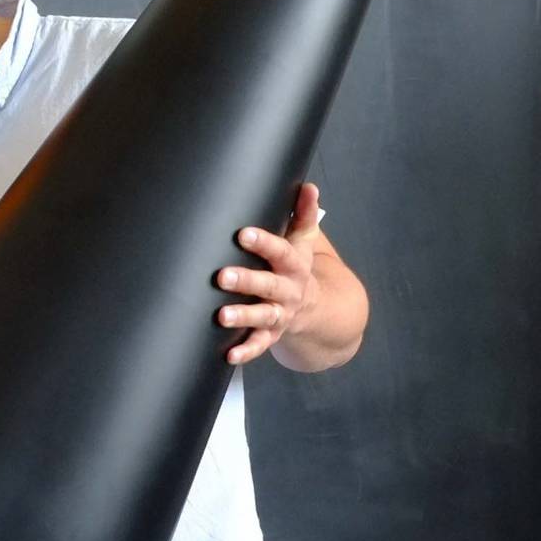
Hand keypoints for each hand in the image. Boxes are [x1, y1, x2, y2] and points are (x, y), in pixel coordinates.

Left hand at [216, 184, 321, 366]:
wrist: (319, 309)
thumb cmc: (299, 269)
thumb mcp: (304, 242)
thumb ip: (303, 215)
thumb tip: (308, 186)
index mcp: (295, 266)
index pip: (281, 251)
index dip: (263, 243)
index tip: (243, 234)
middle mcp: (288, 291)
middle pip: (269, 285)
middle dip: (246, 281)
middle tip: (222, 276)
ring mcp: (280, 314)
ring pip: (263, 316)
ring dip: (243, 317)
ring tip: (221, 316)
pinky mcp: (271, 334)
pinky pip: (259, 345)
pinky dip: (245, 351)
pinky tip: (228, 354)